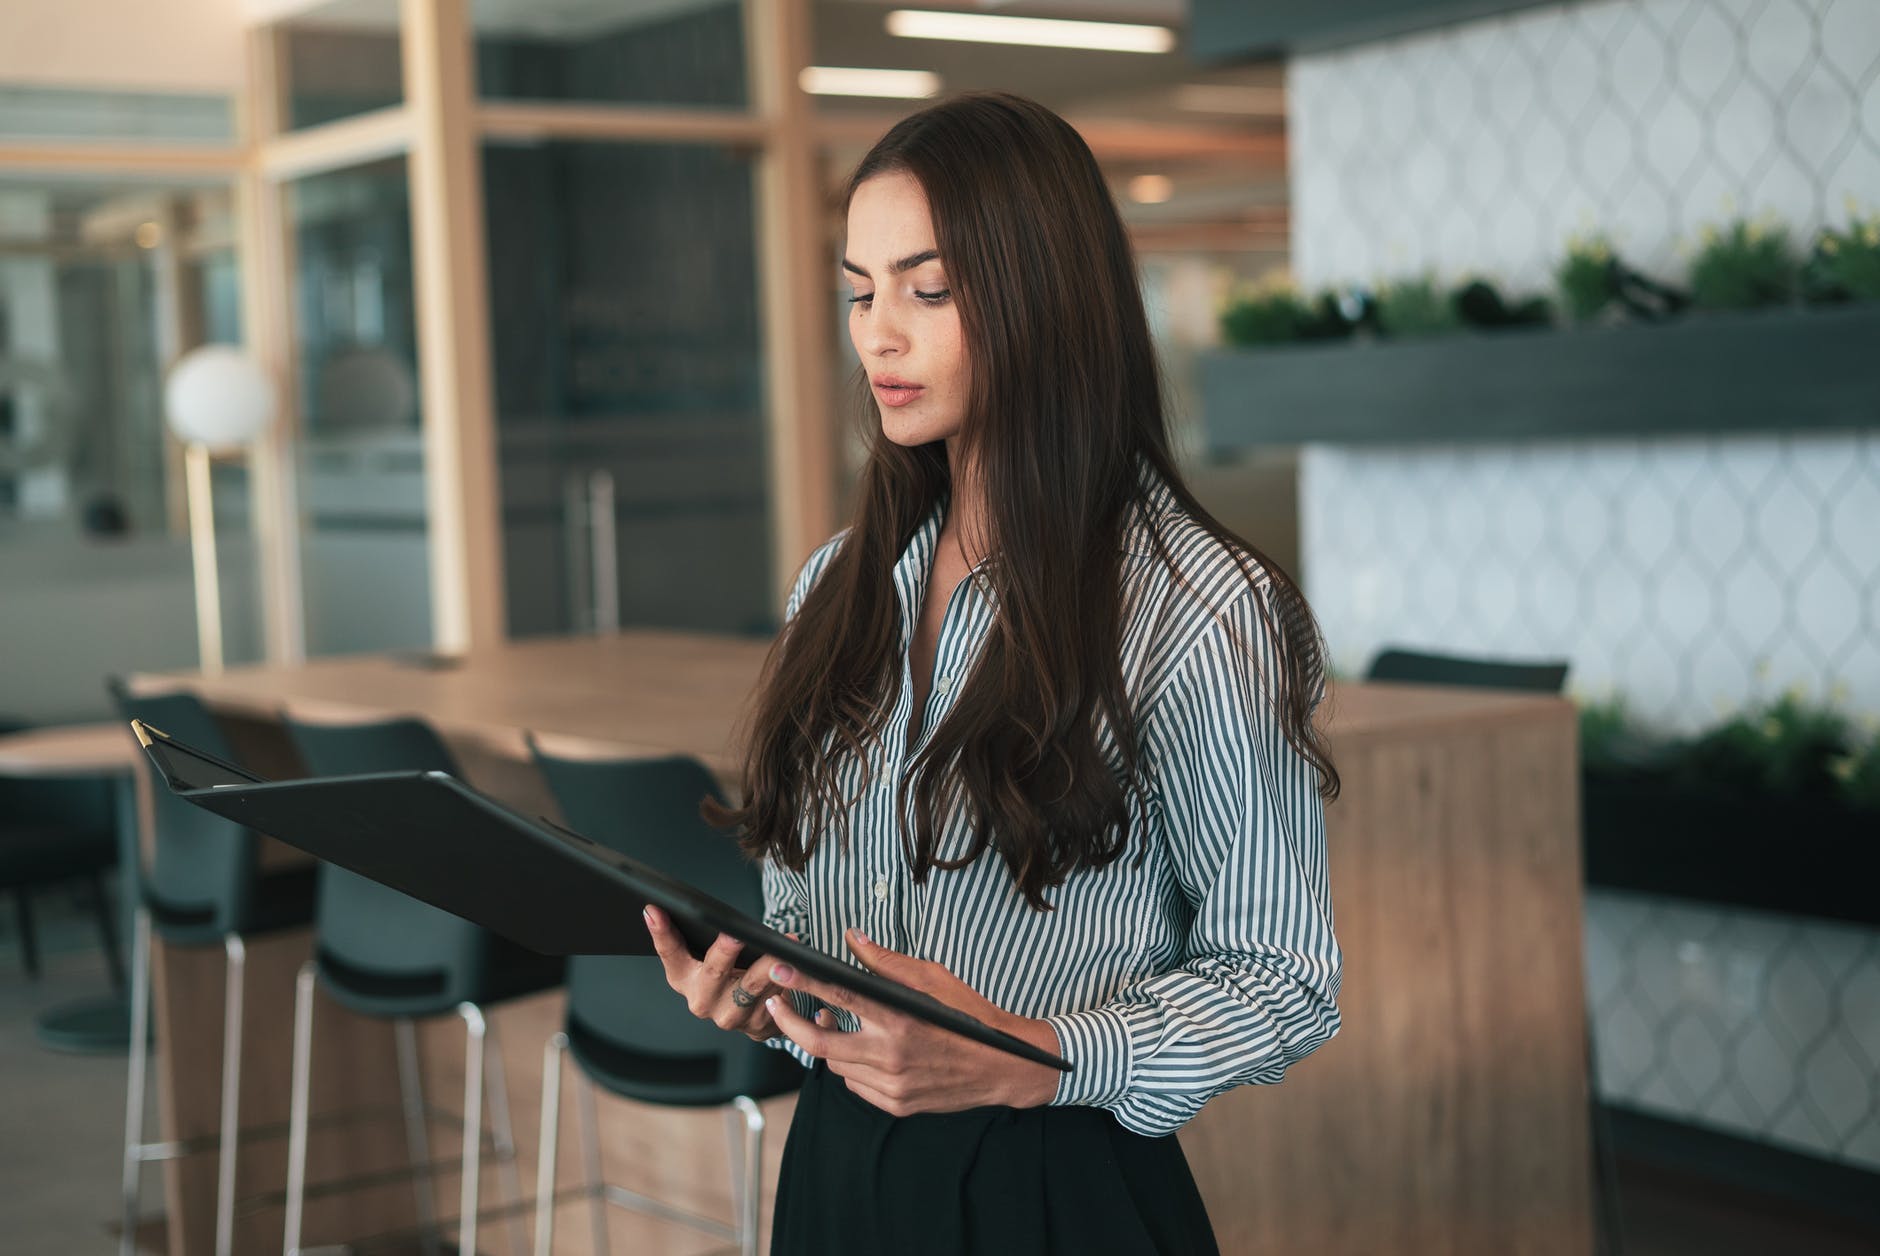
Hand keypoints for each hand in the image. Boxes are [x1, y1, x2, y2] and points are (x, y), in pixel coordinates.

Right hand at [644, 904, 793, 1042]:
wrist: (753, 1014)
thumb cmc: (728, 972)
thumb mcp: (707, 956)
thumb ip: (700, 934)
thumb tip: (691, 905)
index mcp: (683, 979)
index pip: (669, 952)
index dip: (660, 932)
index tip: (654, 909)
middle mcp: (702, 1001)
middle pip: (713, 972)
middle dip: (725, 952)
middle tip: (735, 934)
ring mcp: (729, 1016)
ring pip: (752, 985)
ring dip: (770, 964)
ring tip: (784, 946)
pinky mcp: (757, 1025)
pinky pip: (775, 996)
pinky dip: (787, 977)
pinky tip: (797, 963)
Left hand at [763, 927, 1062, 1115]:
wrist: (1002, 1066)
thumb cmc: (969, 1016)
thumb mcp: (933, 978)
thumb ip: (887, 962)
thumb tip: (852, 938)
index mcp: (900, 1018)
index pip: (839, 995)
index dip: (803, 982)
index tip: (779, 970)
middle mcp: (892, 1055)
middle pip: (820, 1042)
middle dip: (790, 1021)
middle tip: (776, 1004)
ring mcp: (892, 1085)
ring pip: (835, 1065)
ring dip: (825, 1042)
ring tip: (829, 1020)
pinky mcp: (896, 1104)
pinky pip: (855, 1086)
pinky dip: (849, 1066)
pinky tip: (860, 1049)